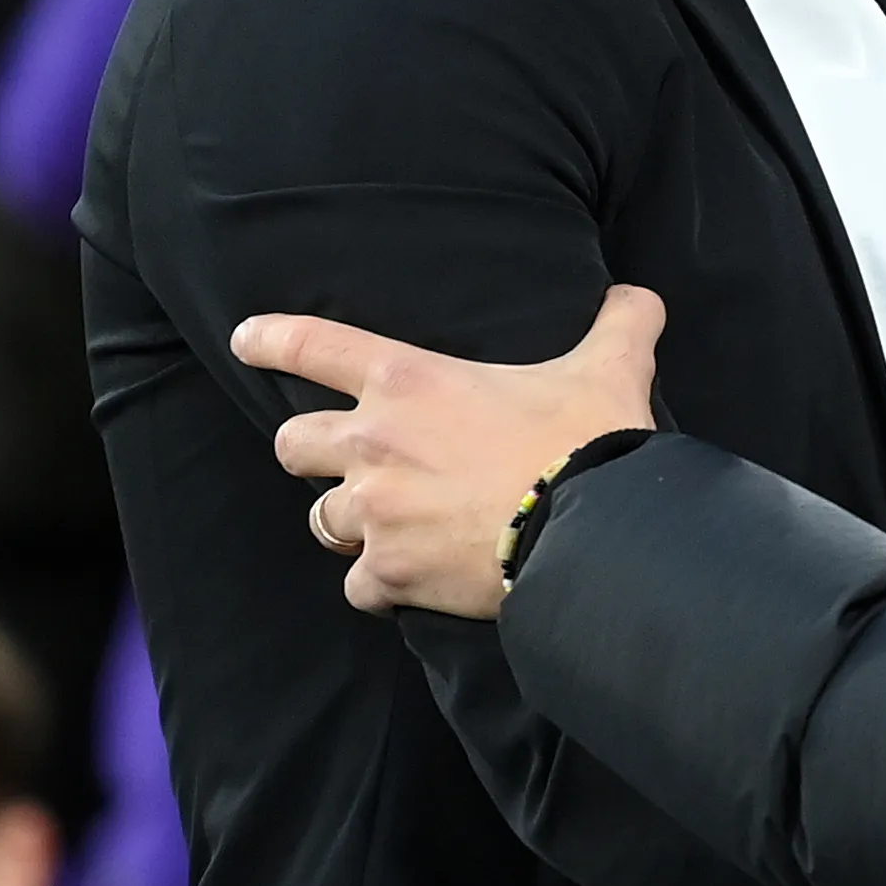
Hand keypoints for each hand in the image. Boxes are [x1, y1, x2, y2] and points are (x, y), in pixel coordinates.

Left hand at [230, 286, 665, 618]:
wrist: (591, 532)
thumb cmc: (588, 441)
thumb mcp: (607, 370)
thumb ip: (619, 325)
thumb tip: (640, 298)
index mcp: (410, 380)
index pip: (315, 344)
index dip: (271, 338)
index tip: (245, 339)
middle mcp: (374, 442)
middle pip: (292, 443)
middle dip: (311, 453)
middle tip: (350, 464)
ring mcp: (375, 511)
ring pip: (322, 518)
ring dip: (350, 522)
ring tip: (388, 530)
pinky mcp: (389, 572)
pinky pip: (356, 586)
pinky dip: (379, 587)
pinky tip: (410, 586)